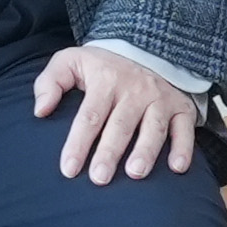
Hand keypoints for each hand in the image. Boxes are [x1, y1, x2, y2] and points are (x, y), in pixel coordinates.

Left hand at [37, 38, 212, 181]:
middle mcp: (135, 89)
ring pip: (153, 127)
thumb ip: (50, 83)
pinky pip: (185, 128)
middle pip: (121, 125)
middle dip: (110, 152)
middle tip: (99, 177)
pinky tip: (177, 168)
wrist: (144, 48)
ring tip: (135, 173)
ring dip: (146, 151)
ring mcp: (160, 98)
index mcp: (105, 80)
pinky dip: (183, 147)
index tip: (69, 169)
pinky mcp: (180, 107)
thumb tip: (41, 111)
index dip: (78, 143)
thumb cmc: (100, 66)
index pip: (89, 115)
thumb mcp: (70, 61)